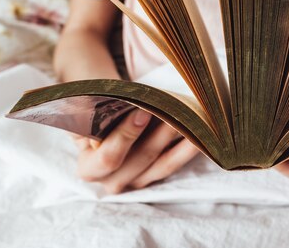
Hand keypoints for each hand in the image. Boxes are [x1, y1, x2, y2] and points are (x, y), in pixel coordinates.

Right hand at [70, 109, 199, 192]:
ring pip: (164, 164)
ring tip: (194, 120)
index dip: (126, 135)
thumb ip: (92, 117)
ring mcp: (138, 182)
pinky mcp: (156, 176)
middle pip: (141, 159)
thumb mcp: (86, 118)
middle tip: (176, 111)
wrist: (104, 125)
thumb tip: (114, 106)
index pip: (109, 157)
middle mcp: (113, 181)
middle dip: (160, 134)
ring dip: (181, 141)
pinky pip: (175, 164)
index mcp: (90, 168)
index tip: (143, 112)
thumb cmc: (95, 118)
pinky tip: (202, 134)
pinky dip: (188, 149)